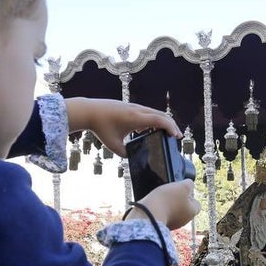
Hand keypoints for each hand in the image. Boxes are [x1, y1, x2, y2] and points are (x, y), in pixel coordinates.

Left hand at [65, 98, 180, 156]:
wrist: (89, 111)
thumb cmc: (100, 128)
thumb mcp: (113, 145)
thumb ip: (125, 153)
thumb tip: (133, 158)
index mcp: (135, 118)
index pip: (159, 120)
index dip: (171, 127)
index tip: (176, 136)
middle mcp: (137, 110)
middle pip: (161, 115)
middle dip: (171, 125)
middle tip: (176, 136)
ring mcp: (134, 107)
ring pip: (154, 112)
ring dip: (163, 121)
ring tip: (166, 133)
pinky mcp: (130, 106)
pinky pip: (146, 112)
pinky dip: (153, 120)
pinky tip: (149, 129)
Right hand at [131, 179, 199, 229]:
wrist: (147, 215)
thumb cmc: (167, 200)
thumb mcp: (184, 186)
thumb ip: (189, 184)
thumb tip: (189, 185)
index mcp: (192, 212)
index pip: (196, 202)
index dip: (190, 194)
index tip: (181, 189)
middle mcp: (184, 220)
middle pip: (184, 206)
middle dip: (178, 198)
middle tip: (170, 192)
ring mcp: (172, 223)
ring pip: (173, 210)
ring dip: (168, 203)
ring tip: (161, 197)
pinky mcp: (160, 224)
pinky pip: (162, 214)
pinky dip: (159, 209)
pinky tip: (155, 204)